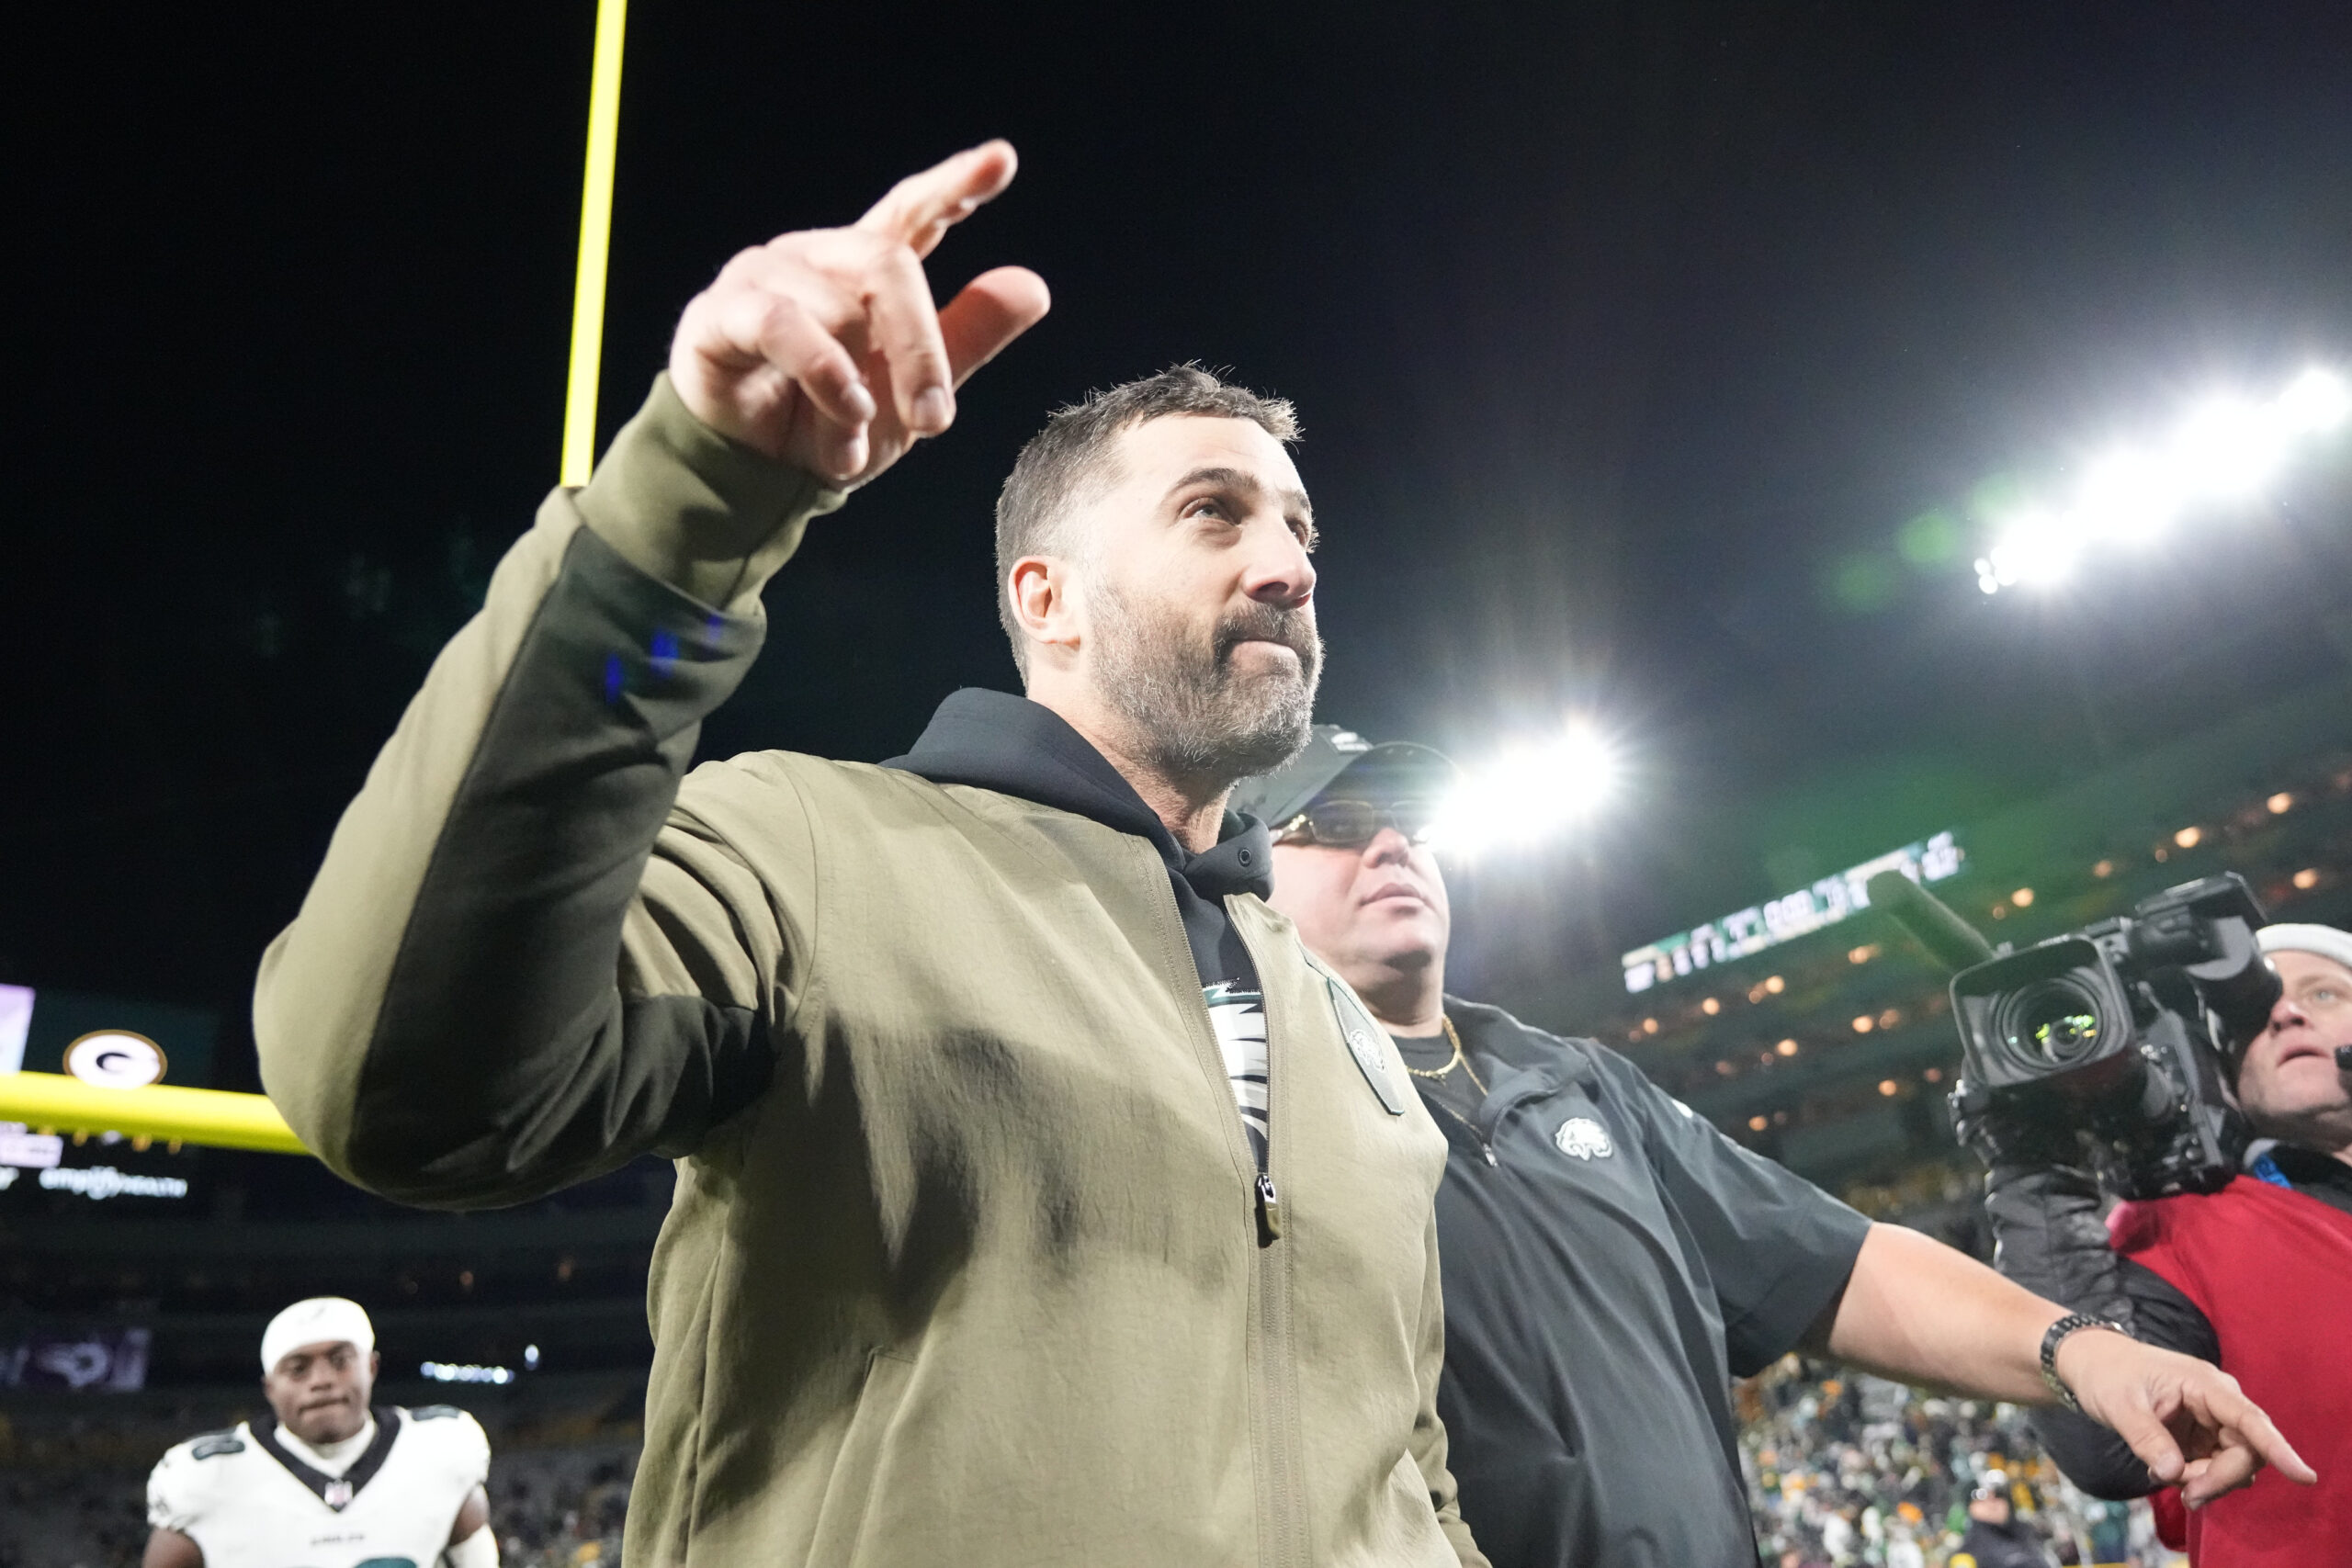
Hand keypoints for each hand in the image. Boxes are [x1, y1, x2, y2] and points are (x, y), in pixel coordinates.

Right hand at [667, 140, 1050, 484]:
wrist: (760, 476)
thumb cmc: (833, 423)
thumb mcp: (914, 393)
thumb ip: (969, 337)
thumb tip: (1034, 287)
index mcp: (864, 268)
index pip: (914, 210)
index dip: (955, 184)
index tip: (1000, 161)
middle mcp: (815, 258)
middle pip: (887, 265)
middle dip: (920, 348)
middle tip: (934, 421)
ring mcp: (762, 277)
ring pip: (838, 309)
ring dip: (858, 392)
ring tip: (852, 433)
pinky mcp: (720, 312)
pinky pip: (782, 326)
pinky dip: (823, 377)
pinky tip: (843, 415)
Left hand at [2055, 1327, 2317, 1506]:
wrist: (2091, 1365)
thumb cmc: (2106, 1375)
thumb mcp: (2119, 1406)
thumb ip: (2147, 1439)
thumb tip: (2176, 1474)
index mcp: (2205, 1385)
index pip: (2249, 1419)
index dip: (2278, 1448)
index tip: (2303, 1476)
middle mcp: (2218, 1403)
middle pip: (2245, 1452)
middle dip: (2220, 1479)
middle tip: (2185, 1495)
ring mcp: (2213, 1421)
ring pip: (2232, 1465)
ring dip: (2204, 1481)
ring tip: (2161, 1474)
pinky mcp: (2203, 1437)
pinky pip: (2214, 1468)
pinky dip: (2193, 1478)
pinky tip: (2162, 1469)